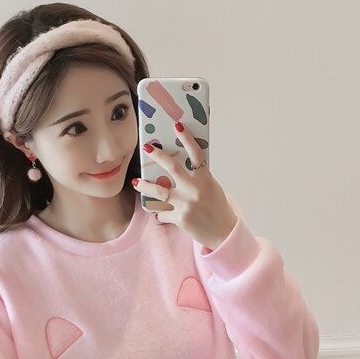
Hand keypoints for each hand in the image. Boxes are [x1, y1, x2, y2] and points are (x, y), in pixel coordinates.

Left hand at [133, 123, 236, 250]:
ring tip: (136, 182)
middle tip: (147, 147)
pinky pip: (163, 213)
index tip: (177, 125)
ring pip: (160, 191)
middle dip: (158, 156)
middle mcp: (195, 190)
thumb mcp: (212, 188)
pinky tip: (158, 213)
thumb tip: (180, 166)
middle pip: (173, 168)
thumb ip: (198, 178)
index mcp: (206, 179)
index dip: (187, 138)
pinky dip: (160, 213)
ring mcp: (186, 205)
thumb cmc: (217, 208)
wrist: (223, 233)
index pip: (196, 154)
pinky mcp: (180, 219)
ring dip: (145, 186)